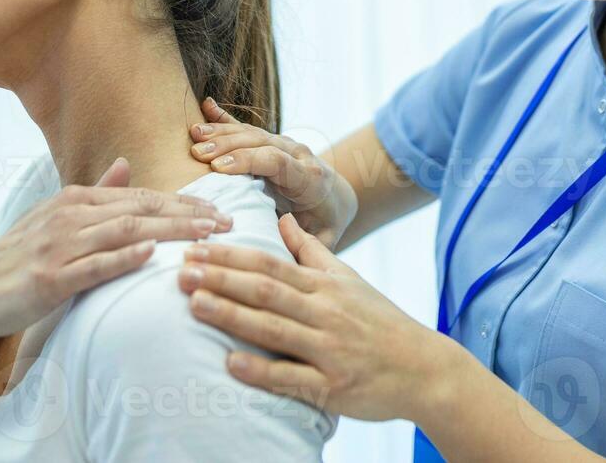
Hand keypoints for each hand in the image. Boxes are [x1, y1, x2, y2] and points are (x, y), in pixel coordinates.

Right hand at [0, 156, 231, 344]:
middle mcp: (68, 216)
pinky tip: (150, 254)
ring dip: (170, 233)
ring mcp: (58, 246)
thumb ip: (95, 194)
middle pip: (140, 210)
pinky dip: (122, 257)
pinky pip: (91, 266)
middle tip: (228, 221)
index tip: (219, 210)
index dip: (182, 203)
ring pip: (124, 232)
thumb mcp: (57, 218)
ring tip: (206, 236)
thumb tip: (125, 164)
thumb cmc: (21, 258)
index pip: (140, 197)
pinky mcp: (48, 278)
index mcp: (75, 200)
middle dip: (189, 215)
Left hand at [177, 212, 450, 421]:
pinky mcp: (333, 387)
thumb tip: (284, 219)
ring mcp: (329, 350)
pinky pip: (292, 377)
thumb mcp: (350, 280)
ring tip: (193, 303)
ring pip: (273, 329)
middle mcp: (326, 313)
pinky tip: (230, 362)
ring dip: (231, 315)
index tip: (196, 247)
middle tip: (180, 270)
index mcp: (326, 286)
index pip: (270, 265)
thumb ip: (312, 251)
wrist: (425, 369)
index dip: (231, 256)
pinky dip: (261, 369)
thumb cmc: (381, 322)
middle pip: (266, 291)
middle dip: (220, 279)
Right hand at [188, 98, 357, 247]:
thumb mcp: (324, 238)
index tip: (219, 168)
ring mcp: (283, 144)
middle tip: (197, 153)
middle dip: (228, 146)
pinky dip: (225, 119)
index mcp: (308, 178)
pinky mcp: (270, 141)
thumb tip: (283, 249)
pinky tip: (206, 106)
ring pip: (251, 134)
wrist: (337, 196)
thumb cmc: (326, 223)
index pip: (278, 162)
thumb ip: (308, 244)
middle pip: (260, 143)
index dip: (249, 161)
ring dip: (221, 133)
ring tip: (193, 135)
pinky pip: (245, 128)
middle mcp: (296, 154)